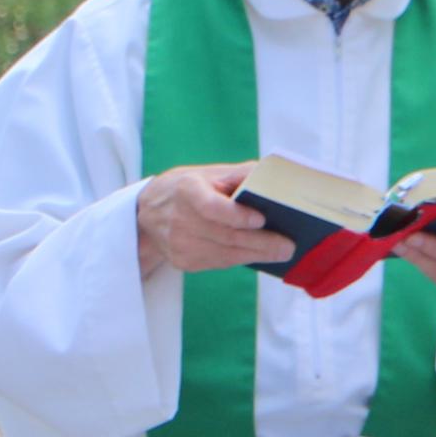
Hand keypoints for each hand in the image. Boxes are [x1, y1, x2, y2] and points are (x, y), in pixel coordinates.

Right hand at [136, 164, 292, 276]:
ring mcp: (180, 245)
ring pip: (226, 254)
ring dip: (257, 255)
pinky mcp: (183, 262)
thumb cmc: (187, 188)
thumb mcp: (208, 173)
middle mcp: (180, 220)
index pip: (212, 207)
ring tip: (282, 252)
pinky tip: (259, 254)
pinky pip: (219, 263)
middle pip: (226, 236)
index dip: (237, 216)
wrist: (148, 214)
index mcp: (186, 190)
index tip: (261, 219)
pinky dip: (242, 258)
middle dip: (261, 243)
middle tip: (288, 246)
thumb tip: (275, 179)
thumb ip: (241, 175)